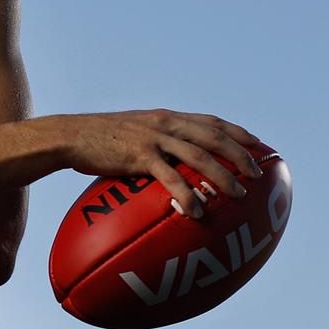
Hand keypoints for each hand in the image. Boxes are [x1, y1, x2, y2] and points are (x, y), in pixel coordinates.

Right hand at [65, 109, 263, 218]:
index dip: (237, 131)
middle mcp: (165, 123)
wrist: (72, 135)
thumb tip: (173, 161)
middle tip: (257, 176)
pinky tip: (196, 212)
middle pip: (213, 137)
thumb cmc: (100, 137)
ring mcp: (153, 138)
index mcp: (166, 116)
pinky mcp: (139, 155)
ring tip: (238, 195)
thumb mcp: (134, 130)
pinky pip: (170, 177)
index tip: (257, 144)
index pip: (210, 120)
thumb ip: (155, 139)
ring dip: (223, 177)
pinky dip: (186, 195)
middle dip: (240, 155)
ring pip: (199, 156)